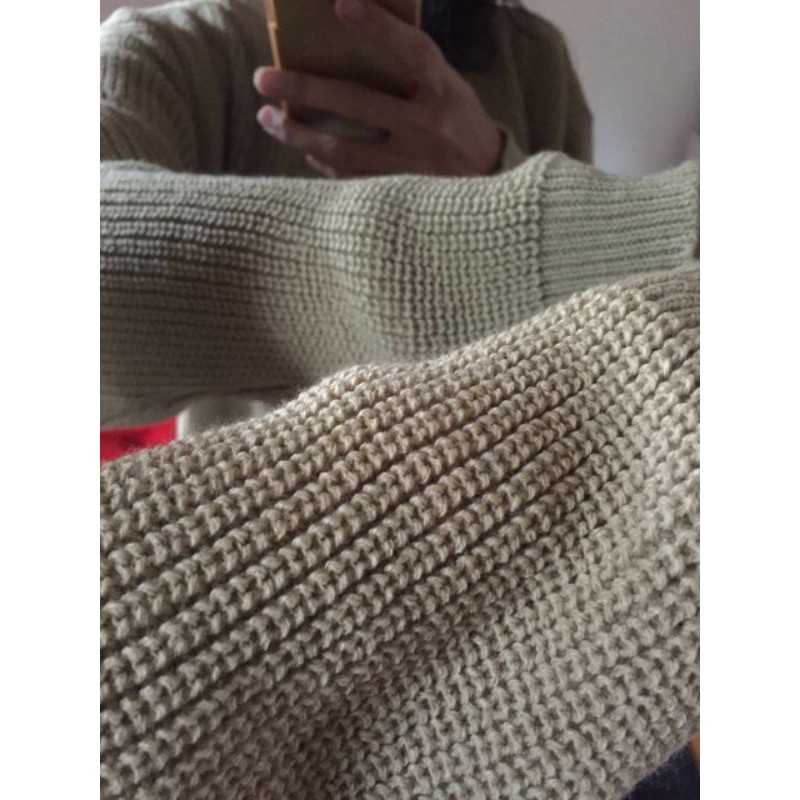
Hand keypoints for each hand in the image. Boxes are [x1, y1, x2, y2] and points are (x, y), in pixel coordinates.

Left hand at [253, 0, 502, 177]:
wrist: (489, 184)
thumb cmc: (461, 124)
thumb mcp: (450, 87)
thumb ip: (413, 69)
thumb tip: (355, 40)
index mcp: (442, 90)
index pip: (412, 50)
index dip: (379, 27)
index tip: (343, 3)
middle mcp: (427, 126)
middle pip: (358, 103)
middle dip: (306, 89)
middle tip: (264, 77)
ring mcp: (411, 164)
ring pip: (344, 150)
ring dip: (300, 134)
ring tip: (268, 119)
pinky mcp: (399, 192)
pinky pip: (350, 178)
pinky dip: (322, 162)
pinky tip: (302, 147)